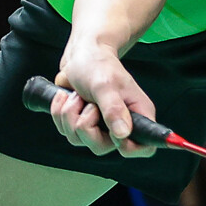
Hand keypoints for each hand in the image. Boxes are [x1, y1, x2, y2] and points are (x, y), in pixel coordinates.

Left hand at [47, 42, 159, 157]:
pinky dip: (61, 113)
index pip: (144, 147)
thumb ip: (113, 109)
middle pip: (101, 147)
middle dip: (85, 125)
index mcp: (137, 115)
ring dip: (70, 115)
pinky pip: (65, 131)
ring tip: (77, 96)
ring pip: (78, 139)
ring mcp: (98, 127)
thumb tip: (122, 134)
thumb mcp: (106, 85)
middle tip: (88, 105)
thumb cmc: (99, 65)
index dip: (130, 149)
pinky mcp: (81, 124)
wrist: (80, 56)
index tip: (113, 136)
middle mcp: (119, 125)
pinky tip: (67, 97)